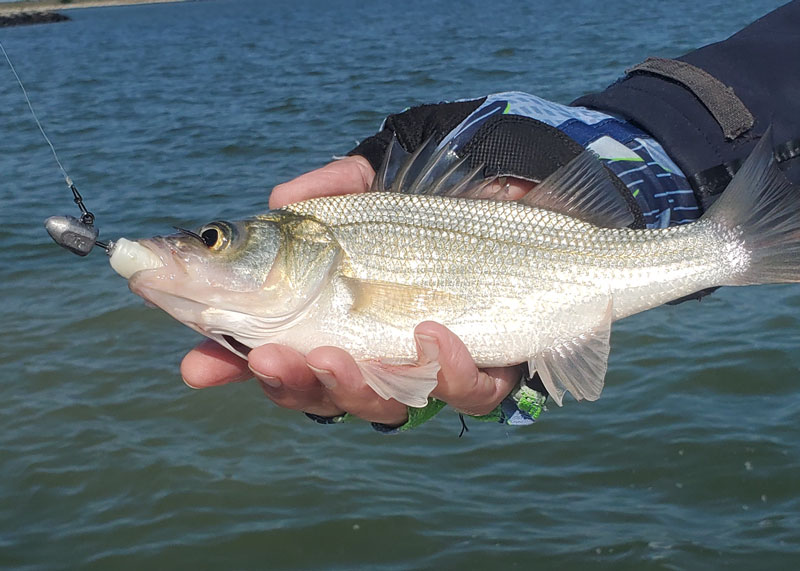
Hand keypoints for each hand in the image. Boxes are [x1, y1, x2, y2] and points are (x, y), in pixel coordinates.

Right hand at [180, 155, 531, 426]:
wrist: (530, 186)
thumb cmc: (447, 194)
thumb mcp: (380, 180)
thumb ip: (331, 189)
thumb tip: (279, 199)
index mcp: (343, 314)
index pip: (280, 347)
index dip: (237, 363)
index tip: (196, 365)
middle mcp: (382, 348)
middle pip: (326, 392)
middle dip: (292, 384)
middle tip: (269, 358)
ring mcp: (435, 365)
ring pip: (386, 406)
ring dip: (353, 388)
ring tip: (334, 355)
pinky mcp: (491, 366)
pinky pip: (465, 392)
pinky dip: (444, 370)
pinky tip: (432, 334)